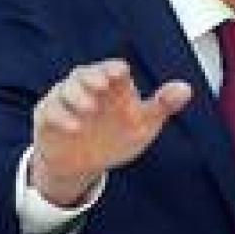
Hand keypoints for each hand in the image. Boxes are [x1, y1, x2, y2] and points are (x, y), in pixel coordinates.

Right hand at [30, 59, 191, 203]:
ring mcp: (66, 100)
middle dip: (93, 77)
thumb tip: (186, 88)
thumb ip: (162, 106)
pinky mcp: (48, 115)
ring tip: (89, 108)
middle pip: (86, 74)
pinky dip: (61, 117)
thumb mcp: (143, 124)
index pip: (114, 70)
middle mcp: (87, 88)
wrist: (85, 163)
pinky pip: (50, 111)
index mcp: (113, 87)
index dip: (115, 70)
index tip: (119, 74)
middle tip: (102, 85)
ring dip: (77, 96)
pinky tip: (74, 127)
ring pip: (66, 89)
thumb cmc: (118, 136)